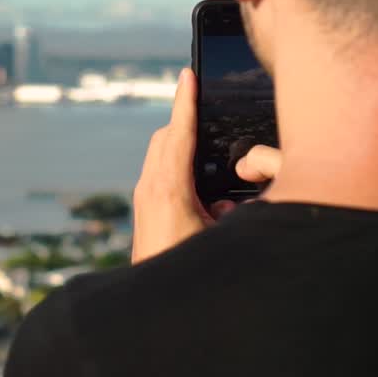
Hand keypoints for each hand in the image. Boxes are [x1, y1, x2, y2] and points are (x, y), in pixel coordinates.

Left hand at [131, 69, 282, 263]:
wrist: (149, 301)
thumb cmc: (186, 269)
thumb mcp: (219, 239)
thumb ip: (233, 213)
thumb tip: (231, 201)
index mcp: (169, 188)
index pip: (178, 133)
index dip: (185, 102)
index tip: (188, 74)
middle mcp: (151, 187)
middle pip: (166, 137)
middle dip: (185, 118)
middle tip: (203, 101)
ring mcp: (144, 197)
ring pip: (160, 153)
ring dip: (180, 140)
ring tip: (203, 133)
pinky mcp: (144, 208)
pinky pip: (160, 170)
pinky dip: (176, 160)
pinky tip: (197, 174)